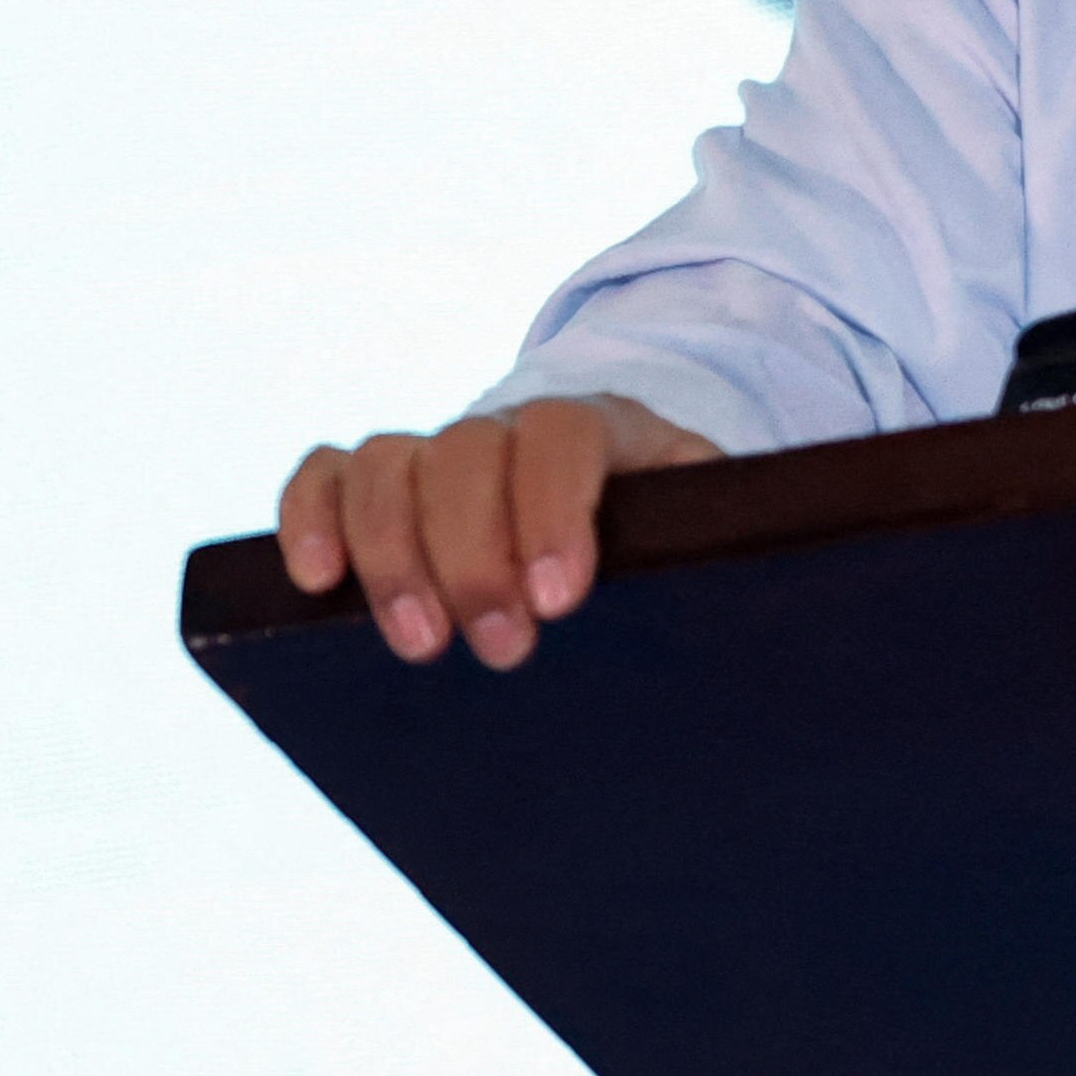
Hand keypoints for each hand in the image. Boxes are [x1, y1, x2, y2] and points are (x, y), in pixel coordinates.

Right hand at [278, 393, 718, 670]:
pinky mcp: (378, 484)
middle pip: (467, 453)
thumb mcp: (711, 539)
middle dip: (473, 555)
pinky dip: (309, 515)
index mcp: (607, 427)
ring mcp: (439, 452)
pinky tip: (315, 580)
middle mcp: (512, 428)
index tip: (561, 600)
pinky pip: (325, 474)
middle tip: (500, 647)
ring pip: (388, 464)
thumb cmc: (674, 545)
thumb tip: (766, 624)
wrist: (624, 514)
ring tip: (421, 646)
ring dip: (393, 555)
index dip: (554, 509)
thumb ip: (724, 552)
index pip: (566, 436)